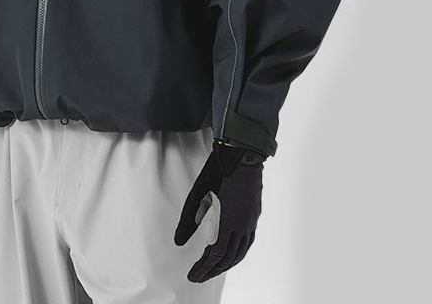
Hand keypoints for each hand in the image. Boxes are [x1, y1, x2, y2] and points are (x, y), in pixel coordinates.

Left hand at [174, 139, 264, 281]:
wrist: (242, 154)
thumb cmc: (217, 171)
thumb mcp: (198, 194)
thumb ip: (188, 219)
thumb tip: (177, 241)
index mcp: (227, 221)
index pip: (215, 256)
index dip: (203, 269)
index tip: (192, 276)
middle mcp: (241, 226)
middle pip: (228, 259)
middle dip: (212, 271)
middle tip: (198, 276)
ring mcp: (250, 222)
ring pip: (240, 253)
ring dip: (226, 265)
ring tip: (213, 270)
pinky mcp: (254, 216)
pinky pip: (247, 243)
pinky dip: (238, 254)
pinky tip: (231, 255)